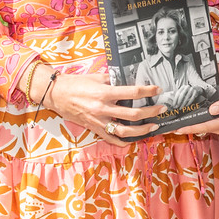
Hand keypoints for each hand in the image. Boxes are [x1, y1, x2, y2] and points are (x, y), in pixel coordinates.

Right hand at [43, 70, 162, 146]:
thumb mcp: (98, 76)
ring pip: (125, 131)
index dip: (148, 91)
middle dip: (151, 112)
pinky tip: (133, 140)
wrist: (56, 94)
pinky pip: (110, 138)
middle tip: (162, 108)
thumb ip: (114, 80)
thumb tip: (131, 80)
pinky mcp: (93, 128)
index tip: (158, 89)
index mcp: (104, 93)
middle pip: (133, 114)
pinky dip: (123, 141)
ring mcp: (98, 121)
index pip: (132, 93)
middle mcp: (103, 109)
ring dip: (142, 130)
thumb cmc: (77, 83)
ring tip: (153, 126)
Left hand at [161, 84, 202, 109]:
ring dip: (183, 103)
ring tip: (181, 107)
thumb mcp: (183, 91)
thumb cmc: (188, 91)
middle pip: (182, 95)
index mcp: (183, 87)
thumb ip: (177, 94)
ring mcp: (192, 89)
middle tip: (177, 107)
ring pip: (187, 97)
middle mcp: (187, 87)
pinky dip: (189, 102)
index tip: (174, 105)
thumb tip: (170, 95)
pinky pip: (192, 98)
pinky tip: (186, 105)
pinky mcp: (195, 92)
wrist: (197, 89)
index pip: (178, 93)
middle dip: (179, 102)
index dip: (175, 99)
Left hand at [176, 62, 218, 135]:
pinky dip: (187, 123)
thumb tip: (213, 111)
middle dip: (187, 130)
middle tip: (174, 128)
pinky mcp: (206, 117)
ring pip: (198, 128)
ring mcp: (212, 121)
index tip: (183, 127)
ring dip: (186, 128)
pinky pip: (197, 122)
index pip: (209, 127)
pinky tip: (178, 123)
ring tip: (172, 127)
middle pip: (202, 130)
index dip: (195, 128)